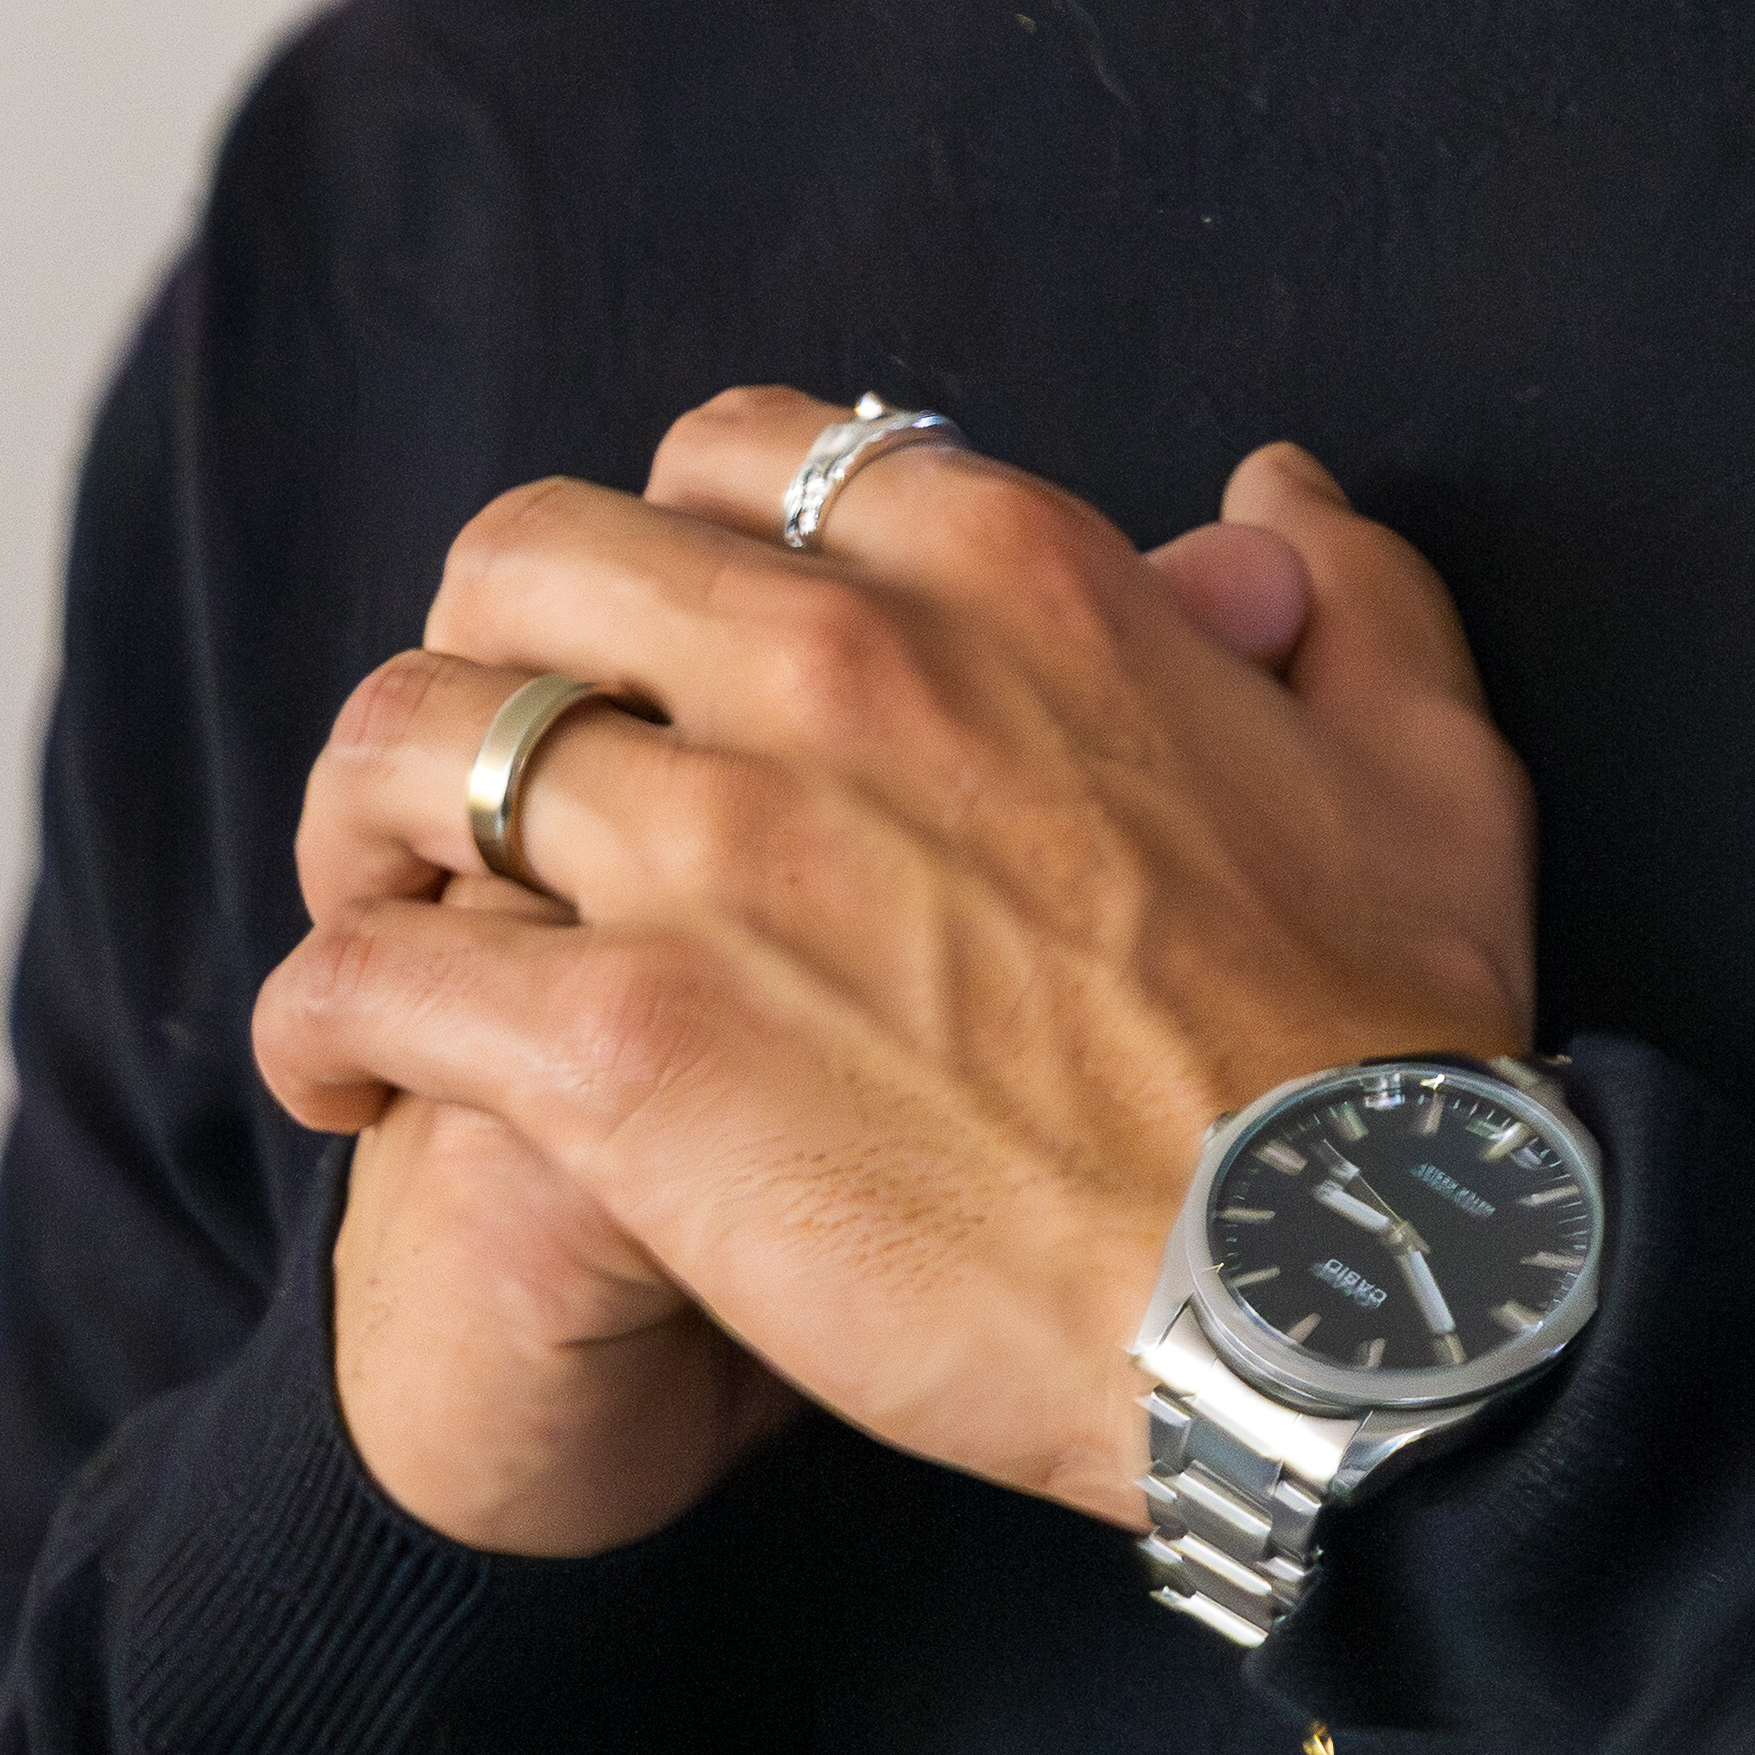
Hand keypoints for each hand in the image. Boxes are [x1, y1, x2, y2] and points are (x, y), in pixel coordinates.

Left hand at [257, 401, 1531, 1554]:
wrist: (1330, 1295)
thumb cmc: (1388, 1055)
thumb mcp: (1429, 770)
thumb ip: (1352, 597)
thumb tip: (1272, 499)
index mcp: (1006, 574)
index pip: (740, 459)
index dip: (678, 553)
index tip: (671, 663)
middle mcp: (837, 664)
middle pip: (529, 562)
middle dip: (490, 658)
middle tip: (494, 788)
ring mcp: (716, 852)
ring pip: (409, 742)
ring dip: (367, 827)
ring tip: (384, 921)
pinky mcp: (623, 1047)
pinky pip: (372, 976)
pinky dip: (325, 1024)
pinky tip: (347, 1087)